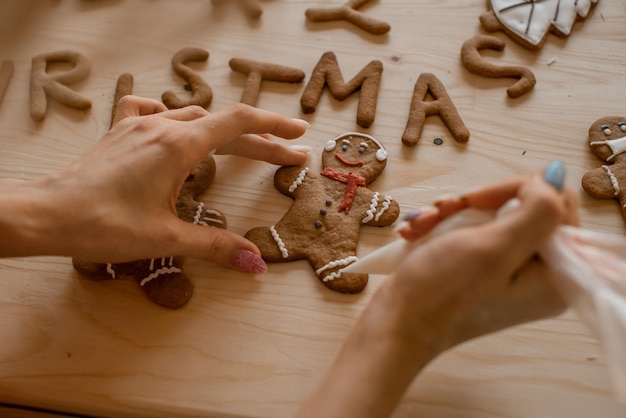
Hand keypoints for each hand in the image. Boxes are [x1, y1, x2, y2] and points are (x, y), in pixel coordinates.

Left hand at [12, 96, 309, 270]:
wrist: (46, 214)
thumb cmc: (102, 225)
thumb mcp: (165, 240)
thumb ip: (215, 248)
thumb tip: (256, 263)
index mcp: (178, 147)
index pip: (239, 124)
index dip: (274, 128)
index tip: (298, 135)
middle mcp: (162, 127)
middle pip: (223, 126)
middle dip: (260, 141)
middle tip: (288, 156)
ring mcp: (139, 126)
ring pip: (193, 118)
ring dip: (224, 133)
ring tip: (244, 148)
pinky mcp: (122, 132)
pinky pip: (157, 112)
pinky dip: (177, 118)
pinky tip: (176, 126)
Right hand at [392, 161, 577, 348]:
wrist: (397, 323)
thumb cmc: (442, 292)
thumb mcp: (494, 248)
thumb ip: (537, 210)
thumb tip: (554, 174)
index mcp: (555, 274)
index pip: (557, 203)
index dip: (517, 191)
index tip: (477, 201)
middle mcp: (539, 274)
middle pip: (524, 207)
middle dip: (479, 204)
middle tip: (446, 210)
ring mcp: (510, 273)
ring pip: (493, 215)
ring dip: (455, 212)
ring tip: (426, 224)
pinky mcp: (484, 271)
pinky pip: (474, 230)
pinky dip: (446, 225)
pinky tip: (420, 231)